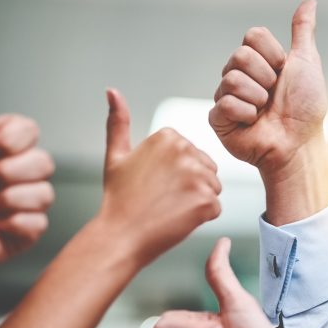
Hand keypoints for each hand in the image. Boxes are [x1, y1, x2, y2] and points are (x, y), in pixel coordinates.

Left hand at [0, 52, 54, 283]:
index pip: (33, 132)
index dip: (8, 142)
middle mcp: (12, 175)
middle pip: (46, 163)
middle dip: (9, 173)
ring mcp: (19, 206)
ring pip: (45, 194)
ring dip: (8, 201)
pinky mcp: (23, 234)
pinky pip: (40, 223)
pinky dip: (13, 225)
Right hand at [98, 89, 221, 266]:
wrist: (120, 236)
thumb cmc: (118, 199)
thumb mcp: (116, 156)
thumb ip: (119, 122)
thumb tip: (112, 91)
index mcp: (168, 136)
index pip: (192, 155)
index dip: (176, 174)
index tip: (155, 184)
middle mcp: (185, 151)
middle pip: (206, 170)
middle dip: (190, 186)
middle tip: (162, 199)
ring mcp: (197, 176)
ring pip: (213, 188)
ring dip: (197, 202)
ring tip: (169, 208)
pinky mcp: (207, 201)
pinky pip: (215, 208)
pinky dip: (200, 218)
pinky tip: (177, 219)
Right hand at [209, 0, 325, 176]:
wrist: (299, 144)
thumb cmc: (305, 110)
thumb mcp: (307, 63)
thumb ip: (302, 32)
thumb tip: (309, 2)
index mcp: (257, 61)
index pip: (251, 36)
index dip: (272, 54)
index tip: (283, 72)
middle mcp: (238, 76)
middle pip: (239, 56)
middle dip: (265, 77)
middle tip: (273, 96)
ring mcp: (226, 97)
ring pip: (231, 79)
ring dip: (257, 97)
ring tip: (264, 112)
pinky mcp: (218, 119)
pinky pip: (225, 103)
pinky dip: (245, 114)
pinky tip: (252, 123)